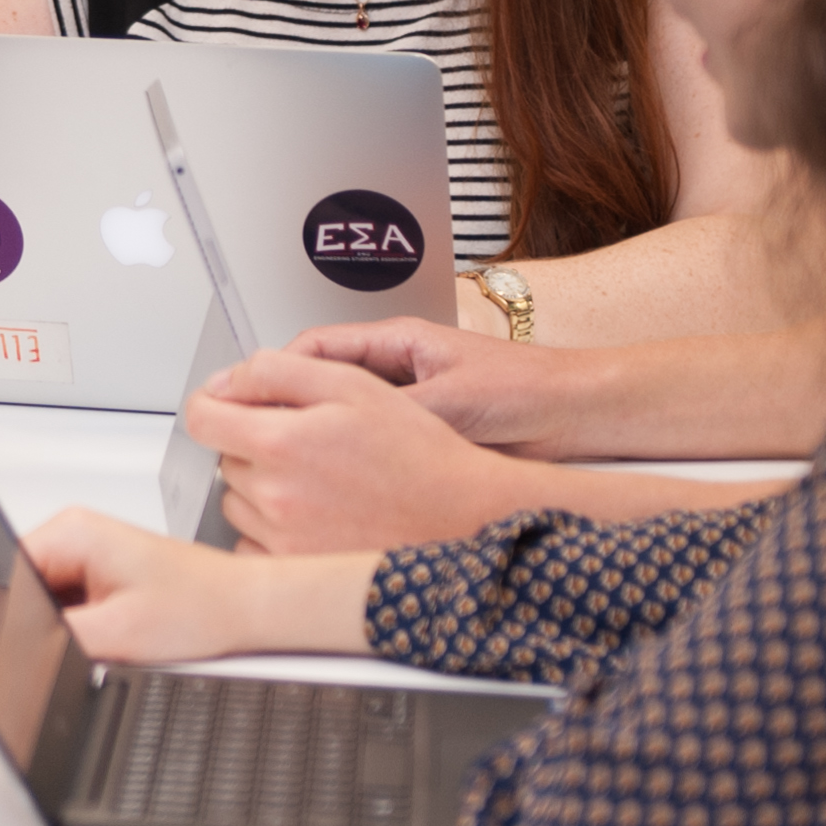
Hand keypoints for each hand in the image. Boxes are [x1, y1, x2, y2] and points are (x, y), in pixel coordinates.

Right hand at [20, 508, 267, 664]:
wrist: (243, 608)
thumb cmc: (202, 606)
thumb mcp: (119, 632)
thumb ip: (57, 639)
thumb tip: (18, 652)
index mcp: (71, 531)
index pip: (6, 574)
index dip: (7, 617)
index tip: (24, 646)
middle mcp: (76, 534)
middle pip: (22, 589)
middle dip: (38, 625)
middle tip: (83, 643)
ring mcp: (88, 554)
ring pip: (42, 602)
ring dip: (61, 628)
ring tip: (105, 637)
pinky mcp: (100, 574)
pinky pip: (66, 605)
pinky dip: (79, 628)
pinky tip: (109, 636)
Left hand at [186, 351, 524, 554]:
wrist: (464, 517)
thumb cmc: (419, 454)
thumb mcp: (353, 386)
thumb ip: (278, 372)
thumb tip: (224, 381)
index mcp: (283, 443)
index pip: (202, 419)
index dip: (214, 404)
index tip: (228, 406)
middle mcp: (275, 496)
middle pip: (224, 458)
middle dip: (253, 444)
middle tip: (307, 444)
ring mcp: (282, 541)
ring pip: (239, 502)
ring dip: (263, 488)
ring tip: (320, 482)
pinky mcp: (295, 573)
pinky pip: (252, 545)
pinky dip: (271, 531)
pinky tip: (315, 517)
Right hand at [284, 317, 596, 452]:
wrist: (579, 412)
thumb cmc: (529, 389)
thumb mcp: (452, 402)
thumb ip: (397, 415)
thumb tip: (344, 436)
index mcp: (398, 342)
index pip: (316, 347)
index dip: (275, 371)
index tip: (245, 395)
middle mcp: (399, 369)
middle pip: (321, 381)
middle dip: (285, 405)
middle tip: (253, 434)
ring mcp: (410, 401)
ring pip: (343, 416)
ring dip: (318, 434)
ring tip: (289, 460)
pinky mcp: (425, 432)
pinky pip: (372, 444)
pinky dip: (350, 459)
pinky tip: (338, 482)